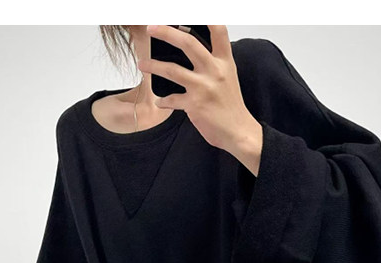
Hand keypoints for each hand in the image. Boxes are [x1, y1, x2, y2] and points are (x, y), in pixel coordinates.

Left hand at [138, 25, 262, 175]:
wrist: (238, 131)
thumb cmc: (231, 106)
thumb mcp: (227, 77)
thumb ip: (213, 63)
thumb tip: (190, 52)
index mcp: (224, 61)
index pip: (218, 30)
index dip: (206, 17)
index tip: (188, 12)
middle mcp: (214, 70)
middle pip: (188, 43)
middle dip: (166, 33)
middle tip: (151, 28)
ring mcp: (203, 87)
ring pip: (172, 69)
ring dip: (153, 65)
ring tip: (142, 64)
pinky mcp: (194, 105)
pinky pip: (171, 99)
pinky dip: (163, 99)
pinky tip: (160, 100)